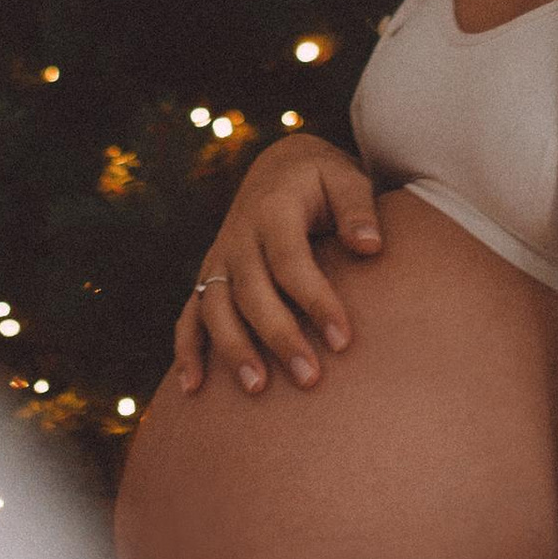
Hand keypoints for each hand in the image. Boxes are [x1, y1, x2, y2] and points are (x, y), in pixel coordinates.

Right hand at [171, 130, 383, 397]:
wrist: (277, 168)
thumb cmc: (321, 181)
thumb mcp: (345, 179)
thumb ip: (357, 210)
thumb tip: (370, 247)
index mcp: (273, 211)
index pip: (292, 263)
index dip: (316, 301)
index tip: (343, 341)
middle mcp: (238, 237)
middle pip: (252, 293)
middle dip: (279, 337)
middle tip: (310, 379)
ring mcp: (218, 260)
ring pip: (215, 308)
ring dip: (233, 349)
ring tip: (257, 388)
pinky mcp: (208, 278)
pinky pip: (189, 317)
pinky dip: (187, 351)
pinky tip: (193, 389)